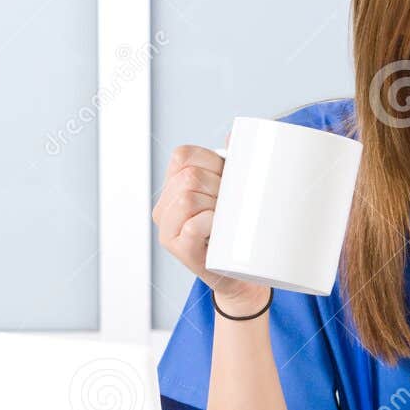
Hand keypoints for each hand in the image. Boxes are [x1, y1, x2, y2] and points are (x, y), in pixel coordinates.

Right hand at [151, 143, 269, 310]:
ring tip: (227, 219)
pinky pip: (191, 225)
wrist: (245, 274)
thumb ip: (234, 162)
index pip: (183, 155)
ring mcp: (169, 230)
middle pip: (188, 175)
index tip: (229, 179)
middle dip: (218, 185)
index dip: (211, 161)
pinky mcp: (179, 250)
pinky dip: (209, 223)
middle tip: (233, 205)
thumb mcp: (236, 191)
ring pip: (187, 196)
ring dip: (216, 204)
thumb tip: (236, 135)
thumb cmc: (239, 230)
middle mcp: (165, 207)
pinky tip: (220, 231)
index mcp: (174, 186)